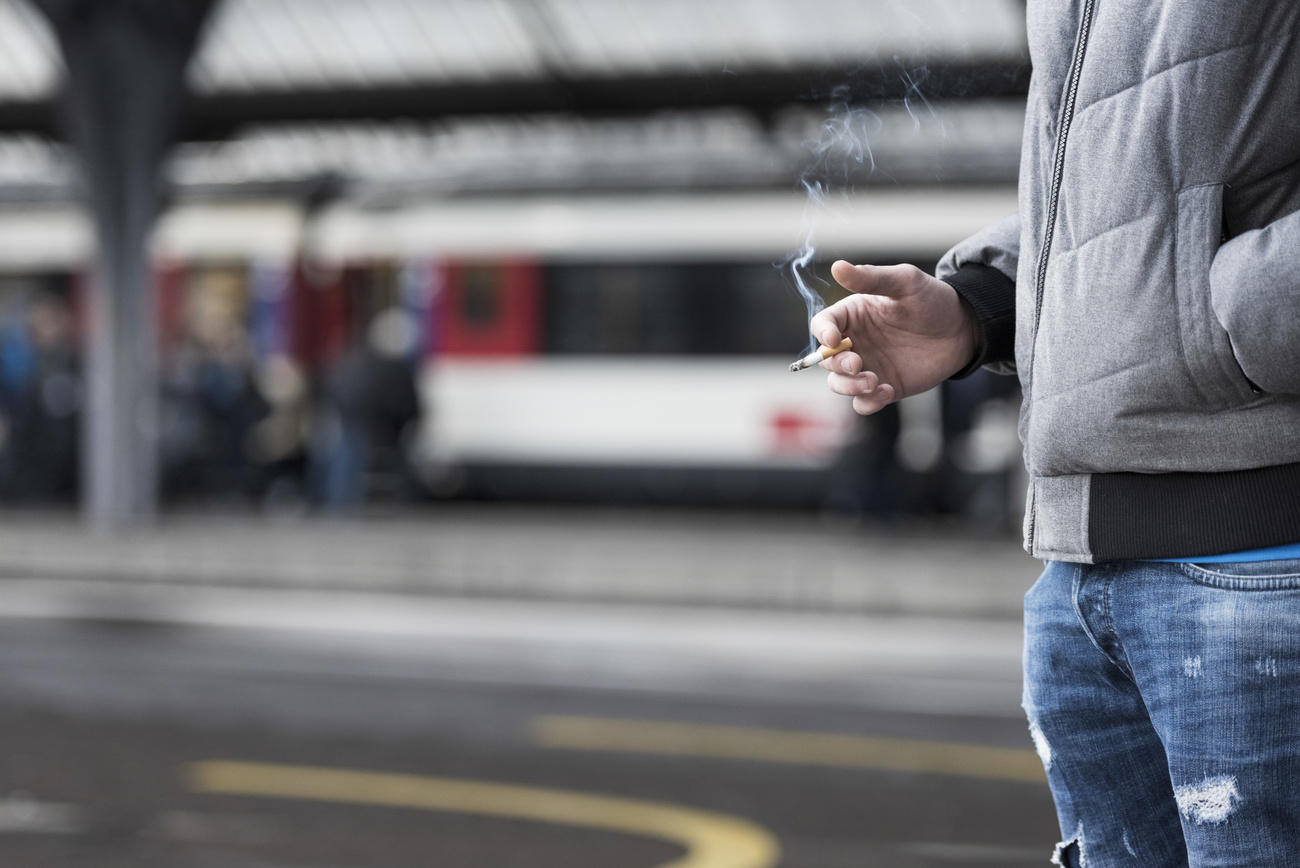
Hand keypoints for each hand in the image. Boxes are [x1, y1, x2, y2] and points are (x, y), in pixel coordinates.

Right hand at [810, 261, 977, 414]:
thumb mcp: (904, 282)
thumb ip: (871, 278)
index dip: (822, 333)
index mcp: (852, 315)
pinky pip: (863, 403)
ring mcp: (867, 367)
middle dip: (837, 365)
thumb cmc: (932, 300)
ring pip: (839, 384)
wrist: (963, 330)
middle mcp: (854, 342)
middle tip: (858, 364)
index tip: (835, 340)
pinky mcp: (882, 386)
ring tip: (873, 382)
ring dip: (848, 387)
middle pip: (825, 359)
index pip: (822, 324)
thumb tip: (837, 266)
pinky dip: (867, 402)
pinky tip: (887, 391)